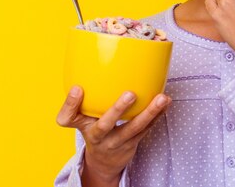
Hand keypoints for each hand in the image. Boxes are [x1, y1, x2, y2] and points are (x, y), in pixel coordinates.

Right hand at [56, 86, 170, 184]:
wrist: (103, 162)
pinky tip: (166, 103)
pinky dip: (158, 115)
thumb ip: (81, 100)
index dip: (70, 104)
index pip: (68, 119)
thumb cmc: (94, 130)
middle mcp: (98, 136)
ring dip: (149, 112)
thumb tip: (90, 72)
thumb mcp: (81, 119)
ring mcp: (117, 142)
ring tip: (162, 98)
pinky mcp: (133, 143)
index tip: (77, 88)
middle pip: (105, 125)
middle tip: (130, 94)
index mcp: (82, 126)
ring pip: (134, 128)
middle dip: (117, 110)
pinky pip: (147, 129)